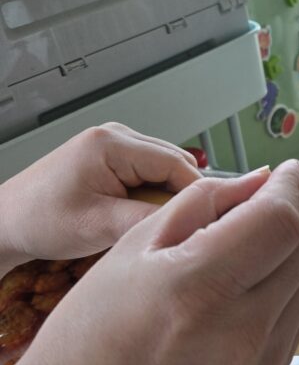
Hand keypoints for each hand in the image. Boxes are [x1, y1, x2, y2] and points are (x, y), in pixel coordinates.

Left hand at [0, 123, 200, 269]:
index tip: (213, 217)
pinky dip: (154, 197)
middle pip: (176, 164)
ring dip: (168, 198)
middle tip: (187, 228)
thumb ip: (148, 221)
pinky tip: (144, 217)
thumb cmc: (39, 220)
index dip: (198, 193)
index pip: (176, 163)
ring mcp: (116, 146)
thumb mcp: (99, 226)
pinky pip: (152, 176)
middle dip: (184, 196)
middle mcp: (116, 137)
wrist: (9, 222)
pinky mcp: (114, 160)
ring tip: (159, 225)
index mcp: (111, 143)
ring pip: (167, 171)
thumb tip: (190, 222)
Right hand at [6, 161, 298, 364]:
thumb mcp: (130, 250)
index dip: (289, 189)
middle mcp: (238, 334)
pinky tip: (249, 286)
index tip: (287, 173)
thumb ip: (202, 205)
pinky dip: (284, 290)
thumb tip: (257, 182)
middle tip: (261, 203)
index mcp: (196, 291)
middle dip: (288, 215)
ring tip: (247, 248)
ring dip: (288, 254)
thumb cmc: (89, 343)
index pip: (279, 223)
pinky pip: (297, 319)